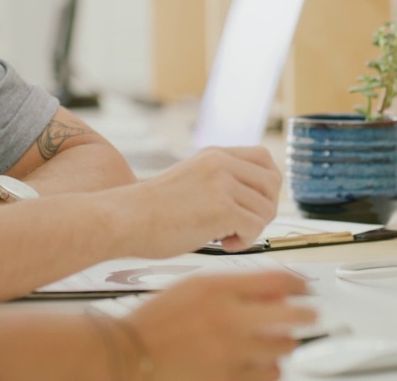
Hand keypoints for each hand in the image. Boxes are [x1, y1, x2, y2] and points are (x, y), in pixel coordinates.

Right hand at [115, 147, 281, 256]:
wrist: (123, 219)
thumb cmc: (151, 212)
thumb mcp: (190, 180)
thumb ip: (219, 181)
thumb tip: (255, 201)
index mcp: (213, 154)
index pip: (263, 158)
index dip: (266, 185)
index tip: (251, 205)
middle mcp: (221, 162)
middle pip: (273, 183)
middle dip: (264, 209)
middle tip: (241, 225)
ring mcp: (222, 183)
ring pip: (266, 209)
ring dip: (251, 229)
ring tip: (224, 236)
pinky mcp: (222, 207)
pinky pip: (255, 227)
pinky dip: (244, 242)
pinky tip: (221, 243)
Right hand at [125, 271, 315, 380]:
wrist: (130, 353)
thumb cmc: (157, 320)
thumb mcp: (193, 287)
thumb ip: (231, 287)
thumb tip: (269, 293)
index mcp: (218, 289)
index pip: (276, 280)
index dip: (298, 283)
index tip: (304, 289)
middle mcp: (229, 318)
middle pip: (292, 314)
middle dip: (307, 314)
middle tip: (309, 316)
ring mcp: (230, 351)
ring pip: (284, 347)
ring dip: (286, 342)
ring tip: (280, 341)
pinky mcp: (229, 378)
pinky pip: (268, 374)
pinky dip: (270, 368)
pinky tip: (262, 362)